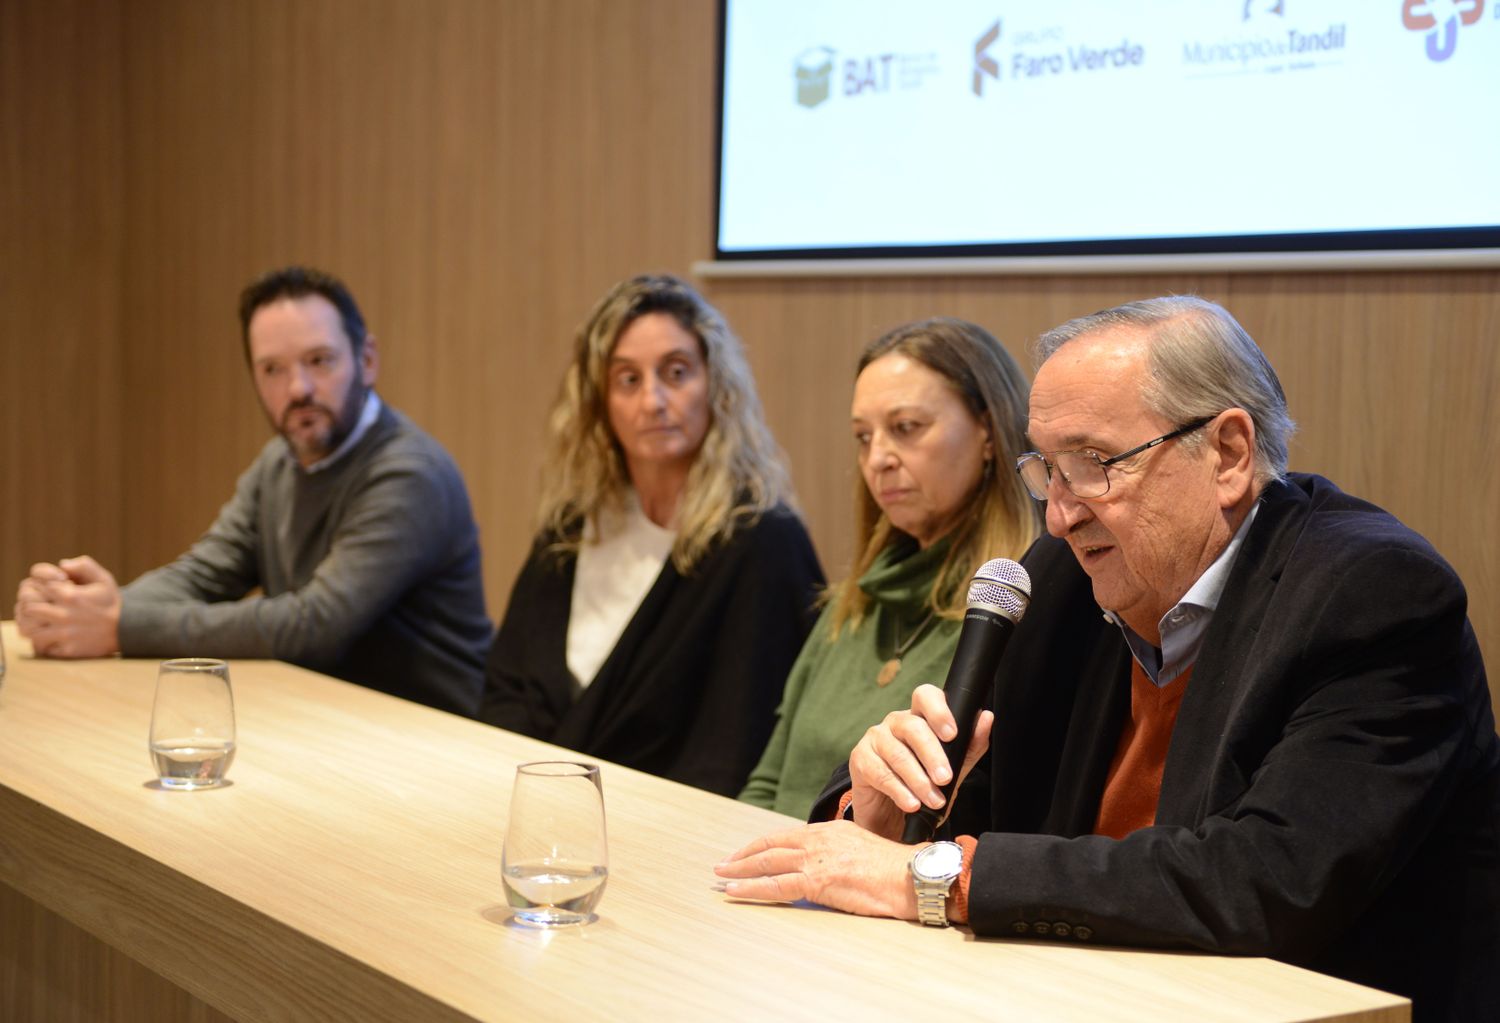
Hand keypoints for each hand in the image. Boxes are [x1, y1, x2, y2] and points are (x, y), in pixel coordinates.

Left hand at [14, 556, 122, 657]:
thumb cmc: (111, 602)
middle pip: (27, 607)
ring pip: (28, 629)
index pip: (35, 585)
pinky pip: (40, 647)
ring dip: (29, 623)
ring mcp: (64, 634)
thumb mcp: (103, 578)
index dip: (35, 584)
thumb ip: (83, 566)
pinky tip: (46, 635)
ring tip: (36, 620)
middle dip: (28, 602)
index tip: (42, 588)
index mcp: (70, 595)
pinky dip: (39, 641)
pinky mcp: (66, 650)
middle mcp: (64, 615)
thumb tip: (61, 565)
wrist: (127, 629)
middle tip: (35, 603)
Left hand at [714, 820, 918, 919]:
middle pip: (770, 845)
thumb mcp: (861, 850)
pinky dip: (751, 888)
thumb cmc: (894, 870)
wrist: (911, 876)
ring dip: (740, 870)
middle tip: (723, 863)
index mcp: (829, 831)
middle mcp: (818, 840)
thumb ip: (837, 854)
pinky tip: (736, 891)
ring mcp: (816, 859)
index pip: (786, 836)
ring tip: (721, 876)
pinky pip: (776, 885)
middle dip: (743, 856)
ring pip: (767, 862)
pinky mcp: (817, 880)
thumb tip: (822, 868)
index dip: (762, 845)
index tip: (746, 853)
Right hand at [848, 684, 993, 839]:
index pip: (926, 696)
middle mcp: (895, 723)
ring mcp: (875, 739)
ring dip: (919, 779)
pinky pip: (880, 772)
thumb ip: (969, 746)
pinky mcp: (860, 760)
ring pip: (897, 753)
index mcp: (919, 717)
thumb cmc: (923, 788)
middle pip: (912, 726)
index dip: (939, 711)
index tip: (952, 734)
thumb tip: (986, 717)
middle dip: (932, 754)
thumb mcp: (953, 771)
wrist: (893, 820)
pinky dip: (899, 791)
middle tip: (945, 778)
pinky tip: (912, 804)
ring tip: (934, 799)